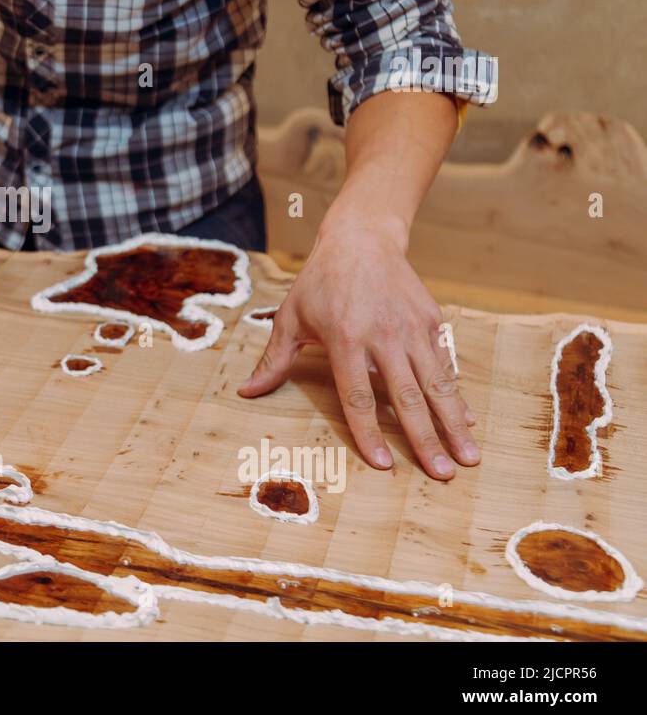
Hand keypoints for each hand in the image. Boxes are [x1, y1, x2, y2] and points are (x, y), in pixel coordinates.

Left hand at [237, 220, 479, 479]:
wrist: (362, 239)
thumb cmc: (319, 282)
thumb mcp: (290, 317)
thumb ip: (274, 360)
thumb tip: (246, 392)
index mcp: (344, 338)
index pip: (358, 396)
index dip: (370, 433)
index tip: (384, 465)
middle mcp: (383, 336)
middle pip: (406, 397)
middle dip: (425, 439)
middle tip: (442, 476)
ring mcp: (412, 328)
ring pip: (436, 384)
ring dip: (454, 423)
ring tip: (468, 457)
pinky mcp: (431, 321)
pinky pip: (445, 365)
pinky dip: (457, 394)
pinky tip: (468, 421)